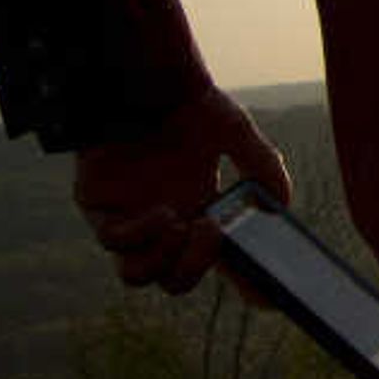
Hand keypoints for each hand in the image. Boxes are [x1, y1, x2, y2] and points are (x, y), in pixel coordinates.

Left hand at [71, 87, 291, 293]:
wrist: (144, 78)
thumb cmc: (188, 103)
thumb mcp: (236, 133)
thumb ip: (262, 168)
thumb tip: (280, 208)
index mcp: (197, 213)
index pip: (219, 263)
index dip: (241, 287)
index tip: (266, 299)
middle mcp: (163, 223)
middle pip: (173, 279)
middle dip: (195, 267)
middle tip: (212, 232)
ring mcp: (127, 218)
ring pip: (137, 274)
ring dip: (164, 260)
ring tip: (184, 225)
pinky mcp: (97, 206)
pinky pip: (112, 243)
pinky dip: (141, 236)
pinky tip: (163, 212)